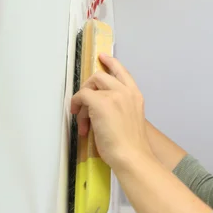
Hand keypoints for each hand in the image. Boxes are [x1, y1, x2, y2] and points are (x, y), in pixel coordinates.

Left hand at [70, 54, 153, 172]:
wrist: (131, 155)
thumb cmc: (132, 145)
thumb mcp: (131, 119)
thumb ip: (120, 108)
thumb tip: (101, 110)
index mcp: (136, 96)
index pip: (123, 72)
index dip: (112, 63)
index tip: (103, 57)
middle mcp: (126, 92)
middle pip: (102, 76)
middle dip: (89, 86)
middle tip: (83, 102)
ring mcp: (114, 95)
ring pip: (91, 85)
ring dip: (83, 100)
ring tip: (82, 119)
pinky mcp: (100, 102)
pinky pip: (82, 95)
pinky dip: (76, 104)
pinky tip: (78, 118)